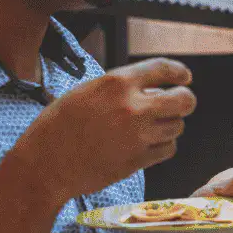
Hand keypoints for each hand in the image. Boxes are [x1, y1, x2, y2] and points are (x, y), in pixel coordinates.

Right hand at [19, 58, 196, 198]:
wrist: (46, 163)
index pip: (163, 69)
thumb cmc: (58, 125)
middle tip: (180, 104)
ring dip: (171, 125)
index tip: (185, 77)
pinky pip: (168, 149)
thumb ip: (119, 87)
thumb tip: (146, 88)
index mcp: (117, 83)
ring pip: (177, 126)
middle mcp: (133, 107)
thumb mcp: (86, 91)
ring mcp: (138, 136)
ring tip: (155, 127)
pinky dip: (164, 146)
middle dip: (185, 101)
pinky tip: (151, 144)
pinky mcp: (138, 160)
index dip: (179, 72)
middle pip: (184, 100)